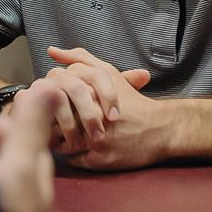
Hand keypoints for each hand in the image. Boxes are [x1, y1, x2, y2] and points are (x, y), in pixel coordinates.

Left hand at [47, 49, 169, 170]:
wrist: (160, 128)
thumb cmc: (132, 100)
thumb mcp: (107, 73)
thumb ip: (80, 59)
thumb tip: (51, 51)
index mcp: (92, 93)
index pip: (55, 98)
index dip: (54, 101)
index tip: (60, 103)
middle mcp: (93, 116)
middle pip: (56, 120)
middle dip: (54, 120)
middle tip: (58, 120)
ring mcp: (96, 140)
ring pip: (61, 142)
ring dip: (61, 139)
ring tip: (69, 134)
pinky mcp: (100, 160)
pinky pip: (72, 158)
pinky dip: (72, 154)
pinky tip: (81, 146)